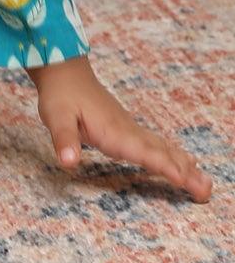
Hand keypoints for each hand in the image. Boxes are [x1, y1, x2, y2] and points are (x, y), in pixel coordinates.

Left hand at [29, 57, 212, 200]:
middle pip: (162, 153)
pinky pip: (156, 145)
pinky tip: (185, 165)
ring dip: (185, 166)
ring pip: (163, 149)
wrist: (65, 71)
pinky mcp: (127, 129)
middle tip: (206, 191)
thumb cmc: (60, 95)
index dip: (164, 166)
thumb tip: (68, 162)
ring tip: (205, 185)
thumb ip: (64, 139)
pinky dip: (173, 157)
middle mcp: (128, 131)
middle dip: (185, 172)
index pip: (144, 152)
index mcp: (114, 131)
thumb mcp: (55, 117)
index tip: (185, 181)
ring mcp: (130, 129)